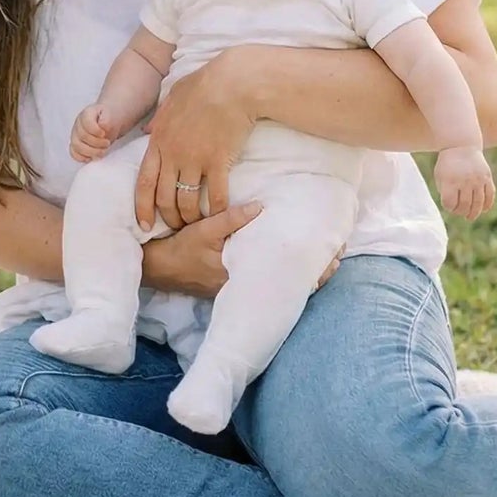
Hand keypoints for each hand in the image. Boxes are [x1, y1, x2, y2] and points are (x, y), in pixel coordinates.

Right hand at [69, 103, 115, 162]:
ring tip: (102, 151)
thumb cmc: (111, 118)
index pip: (86, 123)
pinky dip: (83, 157)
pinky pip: (74, 153)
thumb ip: (107, 121)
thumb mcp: (113, 115)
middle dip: (97, 143)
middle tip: (107, 143)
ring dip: (91, 152)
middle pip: (81, 136)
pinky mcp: (77, 144)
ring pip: (76, 146)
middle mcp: (79, 124)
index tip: (104, 134)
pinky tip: (92, 156)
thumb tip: (102, 128)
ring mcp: (76, 134)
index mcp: (87, 113)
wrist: (111, 121)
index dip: (95, 131)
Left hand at [136, 50, 255, 230]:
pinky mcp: (219, 161)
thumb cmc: (203, 85)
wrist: (232, 82)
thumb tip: (148, 130)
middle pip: (164, 197)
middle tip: (176, 227)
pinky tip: (221, 215)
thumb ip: (158, 118)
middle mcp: (173, 154)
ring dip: (191, 217)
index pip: (144, 181)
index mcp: (159, 140)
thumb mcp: (171, 99)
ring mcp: (195, 159)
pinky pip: (216, 195)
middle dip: (168, 217)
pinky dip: (217, 210)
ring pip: (187, 201)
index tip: (144, 224)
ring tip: (198, 224)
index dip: (142, 207)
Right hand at [146, 204, 342, 300]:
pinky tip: (293, 265)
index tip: (334, 256)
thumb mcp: (203, 229)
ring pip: (281, 285)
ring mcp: (242, 290)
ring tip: (324, 261)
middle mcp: (246, 287)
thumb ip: (231, 218)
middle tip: (338, 256)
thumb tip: (262, 206)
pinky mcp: (237, 287)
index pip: (288, 278)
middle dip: (315, 272)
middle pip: (291, 285)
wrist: (158, 269)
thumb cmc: (181, 248)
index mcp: (244, 275)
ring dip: (302, 274)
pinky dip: (284, 275)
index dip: (314, 270)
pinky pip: (268, 283)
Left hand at [434, 145, 494, 220]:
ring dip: (474, 212)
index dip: (449, 208)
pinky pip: (490, 195)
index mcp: (450, 181)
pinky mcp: (487, 177)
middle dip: (461, 212)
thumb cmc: (447, 163)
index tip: (449, 206)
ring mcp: (477, 180)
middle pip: (464, 205)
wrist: (461, 145)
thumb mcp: (440, 175)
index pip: (450, 203)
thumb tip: (452, 207)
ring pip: (478, 202)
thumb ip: (444, 191)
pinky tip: (483, 210)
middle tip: (459, 213)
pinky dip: (487, 204)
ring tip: (470, 217)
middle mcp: (465, 181)